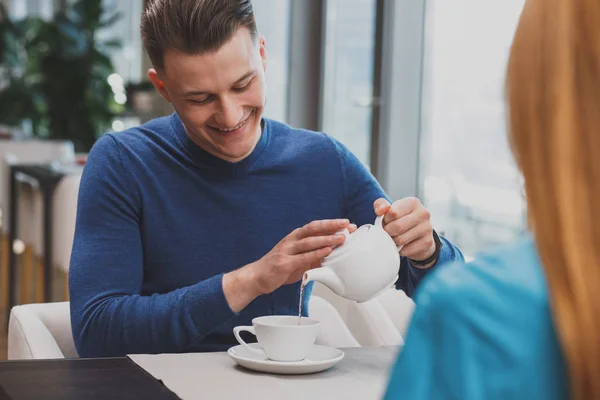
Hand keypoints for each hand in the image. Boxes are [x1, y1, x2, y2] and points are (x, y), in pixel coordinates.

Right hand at [223, 219, 354, 311]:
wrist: (256, 277)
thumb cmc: (278, 267)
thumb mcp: (298, 260)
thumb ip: (313, 256)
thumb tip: (331, 255)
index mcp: (295, 237)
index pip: (315, 226)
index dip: (331, 224)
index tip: (346, 223)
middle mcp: (291, 240)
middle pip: (313, 229)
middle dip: (332, 226)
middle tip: (348, 225)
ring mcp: (286, 250)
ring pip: (309, 241)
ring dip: (326, 239)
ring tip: (341, 238)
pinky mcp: (284, 263)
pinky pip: (302, 257)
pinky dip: (316, 254)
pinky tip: (327, 251)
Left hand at [374, 198, 435, 266]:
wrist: (419, 234)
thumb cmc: (401, 219)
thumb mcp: (390, 209)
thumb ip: (381, 205)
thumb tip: (381, 210)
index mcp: (413, 202)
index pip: (393, 213)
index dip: (385, 220)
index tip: (386, 222)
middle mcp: (423, 213)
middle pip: (397, 226)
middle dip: (387, 231)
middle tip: (387, 232)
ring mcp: (427, 228)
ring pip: (401, 239)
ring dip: (393, 241)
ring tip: (394, 237)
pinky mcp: (427, 242)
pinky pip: (406, 250)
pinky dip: (400, 250)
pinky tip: (402, 245)